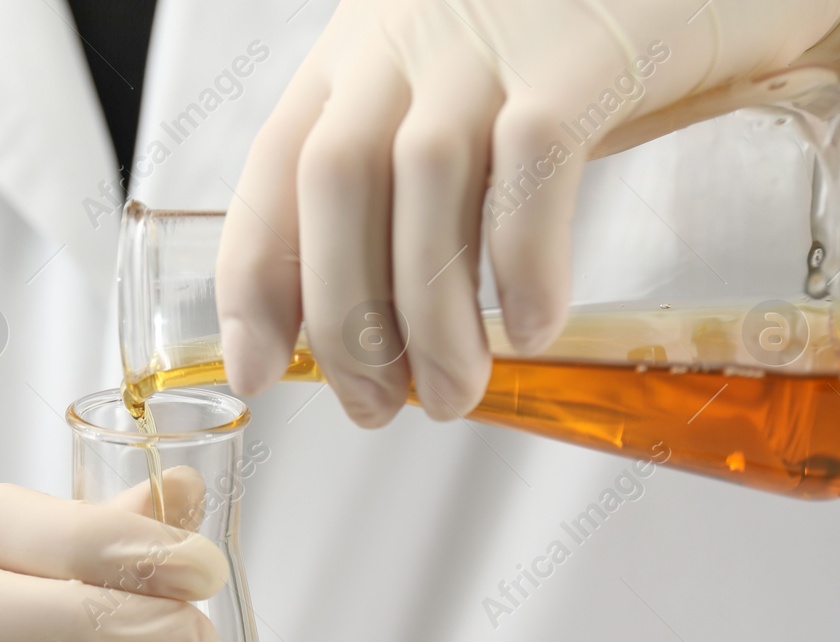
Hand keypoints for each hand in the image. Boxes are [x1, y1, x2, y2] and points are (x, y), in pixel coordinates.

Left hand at [216, 0, 839, 426]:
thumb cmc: (578, 46)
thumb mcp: (462, 93)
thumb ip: (410, 179)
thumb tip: (377, 326)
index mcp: (359, 55)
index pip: (274, 170)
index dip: (254, 282)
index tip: (258, 371)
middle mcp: (407, 36)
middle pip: (335, 186)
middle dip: (344, 320)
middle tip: (376, 408)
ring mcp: (493, 37)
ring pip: (425, 186)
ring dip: (431, 318)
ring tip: (454, 394)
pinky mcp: (585, 50)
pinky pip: (533, 169)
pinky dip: (522, 263)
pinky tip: (533, 328)